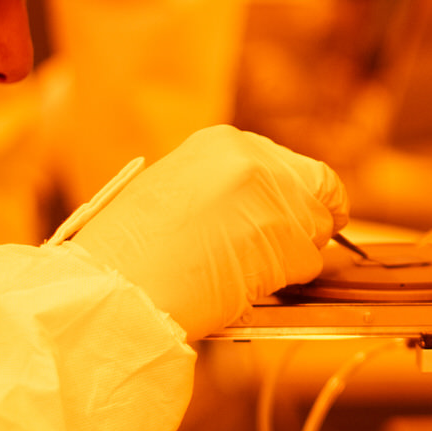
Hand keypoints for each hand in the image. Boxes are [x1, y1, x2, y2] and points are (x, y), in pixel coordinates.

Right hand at [69, 126, 348, 337]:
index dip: (302, 196)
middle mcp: (254, 160)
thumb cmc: (130, 253)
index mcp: (224, 143)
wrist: (113, 287)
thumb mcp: (177, 191)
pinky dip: (283, 282)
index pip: (293, 166)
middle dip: (308, 225)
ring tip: (237, 273)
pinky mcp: (283, 238)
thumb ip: (227, 190)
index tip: (310, 213)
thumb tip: (266, 210)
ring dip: (290, 259)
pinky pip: (307, 265)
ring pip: (315, 233)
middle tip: (282, 255)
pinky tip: (239, 285)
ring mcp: (272, 197)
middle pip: (318, 193)